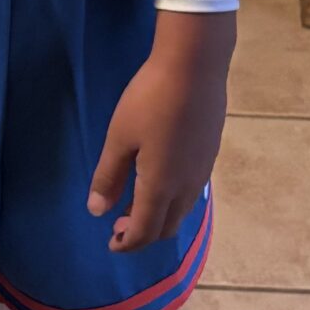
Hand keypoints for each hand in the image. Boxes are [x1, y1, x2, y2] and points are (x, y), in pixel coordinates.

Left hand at [87, 11, 236, 253]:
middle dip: (143, 234)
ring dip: (159, 216)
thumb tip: (98, 211)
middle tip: (119, 224)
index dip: (126, 243)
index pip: (144, 231)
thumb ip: (109, 176)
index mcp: (161, 186)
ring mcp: (203, 171)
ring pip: (182, 211)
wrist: (196, 65)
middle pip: (167, 227)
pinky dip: (173, 199)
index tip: (111, 242)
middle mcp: (187, 187)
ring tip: (135, 202)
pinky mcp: (210, 154)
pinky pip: (192, 192)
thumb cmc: (151, 99)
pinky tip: (160, 177)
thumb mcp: (120, 137)